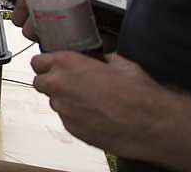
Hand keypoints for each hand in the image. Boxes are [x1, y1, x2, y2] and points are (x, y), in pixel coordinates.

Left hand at [32, 51, 190, 165]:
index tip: (54, 67)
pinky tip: (96, 116)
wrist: (152, 125)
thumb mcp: (118, 63)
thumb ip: (97, 60)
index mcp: (67, 63)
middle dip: (51, 82)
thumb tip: (96, 61)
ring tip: (90, 102)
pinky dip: (76, 116)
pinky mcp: (72, 129)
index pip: (37, 61)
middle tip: (70, 84)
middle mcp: (59, 85)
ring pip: (54, 102)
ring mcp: (64, 110)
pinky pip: (67, 119)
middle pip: (40, 82)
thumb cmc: (138, 92)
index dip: (46, 64)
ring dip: (65, 100)